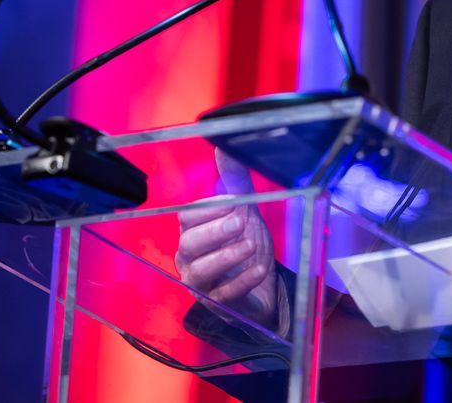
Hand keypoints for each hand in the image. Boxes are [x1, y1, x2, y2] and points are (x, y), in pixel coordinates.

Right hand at [175, 152, 284, 329]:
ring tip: (252, 244)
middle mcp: (190, 258)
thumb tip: (223, 147)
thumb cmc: (246, 245)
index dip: (210, 209)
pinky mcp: (218, 306)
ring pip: (200, 271)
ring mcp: (202, 284)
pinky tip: (261, 269)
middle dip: (214, 230)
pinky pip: (224, 296)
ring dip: (226, 256)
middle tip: (241, 221)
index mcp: (194, 232)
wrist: (265, 287)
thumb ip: (234, 182)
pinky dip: (243, 281)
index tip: (236, 202)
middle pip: (188, 243)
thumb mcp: (244, 211)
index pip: (187, 217)